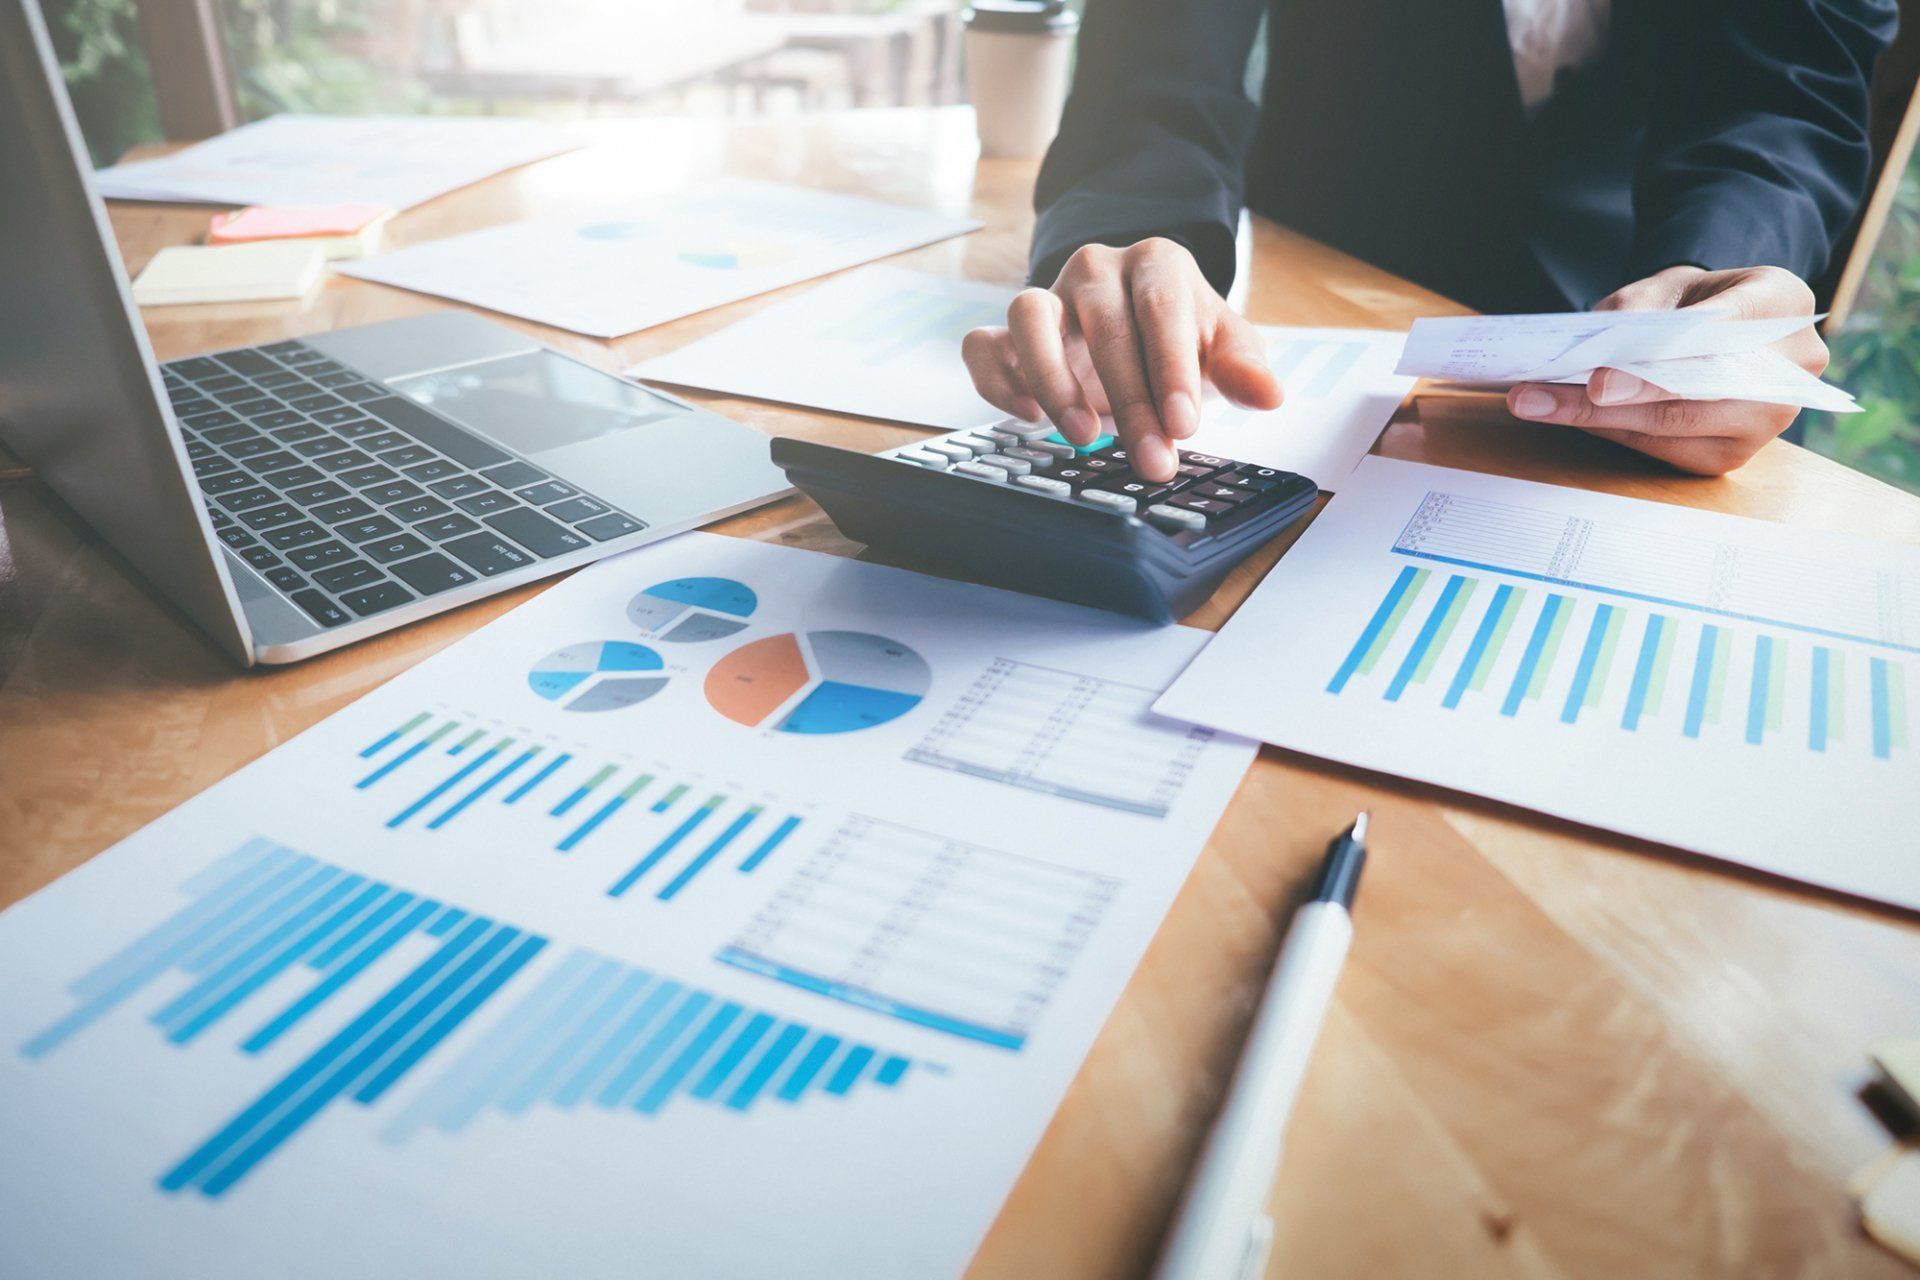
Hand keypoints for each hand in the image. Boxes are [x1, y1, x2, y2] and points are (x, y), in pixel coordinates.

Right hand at [962, 238, 1282, 481]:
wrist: (1138, 328)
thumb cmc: (1183, 339)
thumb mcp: (1222, 348)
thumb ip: (1242, 368)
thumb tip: (1269, 396)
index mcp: (1156, 263)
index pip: (1161, 309)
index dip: (1171, 369)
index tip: (1184, 425)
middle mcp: (1096, 269)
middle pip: (1105, 327)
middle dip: (1131, 401)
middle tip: (1151, 461)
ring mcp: (1047, 295)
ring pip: (1028, 317)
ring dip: (1052, 380)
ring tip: (1084, 437)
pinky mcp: (1007, 329)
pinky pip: (982, 344)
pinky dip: (997, 380)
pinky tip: (1029, 419)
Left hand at [1505, 265, 1826, 474]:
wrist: (1720, 327)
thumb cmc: (1694, 301)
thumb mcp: (1668, 283)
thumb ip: (1637, 310)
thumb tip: (1592, 356)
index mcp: (1783, 303)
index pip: (1721, 331)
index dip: (1659, 358)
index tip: (1599, 378)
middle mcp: (1792, 368)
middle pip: (1693, 392)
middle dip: (1611, 400)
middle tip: (1541, 398)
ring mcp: (1768, 419)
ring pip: (1673, 427)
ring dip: (1595, 420)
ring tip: (1535, 406)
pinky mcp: (1733, 454)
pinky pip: (1665, 450)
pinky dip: (1612, 432)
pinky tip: (1567, 418)